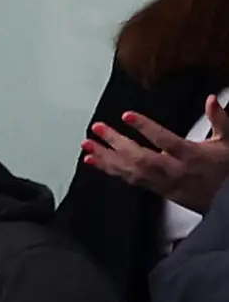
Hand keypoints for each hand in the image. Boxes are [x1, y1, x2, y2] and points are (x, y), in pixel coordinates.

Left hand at [82, 97, 228, 213]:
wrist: (226, 201)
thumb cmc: (224, 169)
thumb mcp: (228, 141)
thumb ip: (219, 119)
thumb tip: (212, 99)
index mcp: (191, 156)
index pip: (166, 141)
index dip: (146, 128)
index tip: (128, 116)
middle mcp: (173, 170)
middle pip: (140, 157)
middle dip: (116, 142)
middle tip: (98, 127)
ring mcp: (161, 182)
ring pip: (129, 171)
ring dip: (105, 157)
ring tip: (87, 144)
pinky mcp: (153, 189)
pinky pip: (126, 179)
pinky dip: (107, 169)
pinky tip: (93, 160)